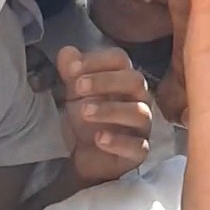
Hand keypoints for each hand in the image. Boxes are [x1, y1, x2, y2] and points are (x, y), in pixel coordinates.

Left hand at [57, 46, 152, 185]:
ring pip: (139, 112)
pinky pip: (138, 146)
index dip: (97, 61)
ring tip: (84, 112)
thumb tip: (67, 52)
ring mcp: (142, 126)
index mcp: (123, 79)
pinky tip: (99, 139)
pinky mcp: (139, 152)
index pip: (120, 59)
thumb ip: (71, 73)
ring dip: (110, 110)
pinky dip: (118, 141)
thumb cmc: (87, 120)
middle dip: (105, 81)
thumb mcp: (74, 94)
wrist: (85, 157)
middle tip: (78, 88)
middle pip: (135, 80)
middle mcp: (139, 99)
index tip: (72, 70)